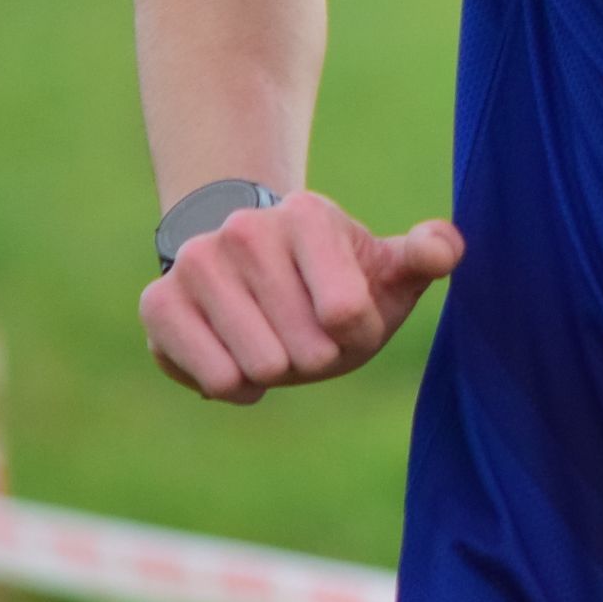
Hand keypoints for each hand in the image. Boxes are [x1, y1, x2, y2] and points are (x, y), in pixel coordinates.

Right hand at [138, 190, 462, 403]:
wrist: (249, 269)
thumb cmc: (331, 279)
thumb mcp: (386, 267)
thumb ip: (427, 254)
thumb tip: (445, 249)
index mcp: (308, 215)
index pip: (346, 312)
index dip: (356, 334)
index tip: (348, 318)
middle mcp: (246, 229)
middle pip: (305, 347)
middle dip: (317, 358)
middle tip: (305, 335)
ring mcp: (196, 262)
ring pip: (259, 365)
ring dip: (277, 373)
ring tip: (272, 341)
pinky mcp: (158, 303)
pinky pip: (214, 378)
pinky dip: (235, 386)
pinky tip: (237, 358)